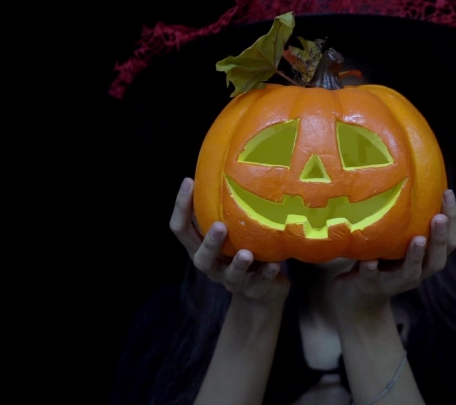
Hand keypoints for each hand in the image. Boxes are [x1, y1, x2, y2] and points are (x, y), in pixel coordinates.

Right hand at [169, 178, 289, 307]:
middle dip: (209, 243)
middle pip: (200, 257)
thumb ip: (227, 210)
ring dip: (237, 264)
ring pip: (229, 275)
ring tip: (246, 253)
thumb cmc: (245, 249)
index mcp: (201, 247)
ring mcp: (232, 280)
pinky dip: (267, 274)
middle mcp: (213, 265)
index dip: (181, 207)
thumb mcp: (233, 231)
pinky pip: (260, 283)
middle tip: (219, 226)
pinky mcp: (254, 291)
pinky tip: (274, 265)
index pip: (181, 229)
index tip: (188, 181)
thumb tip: (231, 164)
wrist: (263, 292)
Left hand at [331, 189, 455, 319]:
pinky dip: (373, 270)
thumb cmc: (382, 260)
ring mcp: (394, 282)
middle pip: (437, 259)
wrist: (356, 298)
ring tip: (418, 240)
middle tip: (439, 217)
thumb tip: (408, 174)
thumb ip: (407, 221)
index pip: (450, 241)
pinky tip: (370, 262)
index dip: (453, 219)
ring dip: (416, 256)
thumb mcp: (397, 240)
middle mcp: (417, 272)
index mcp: (427, 259)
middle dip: (440, 238)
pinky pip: (374, 279)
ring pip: (412, 273)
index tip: (447, 192)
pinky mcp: (371, 287)